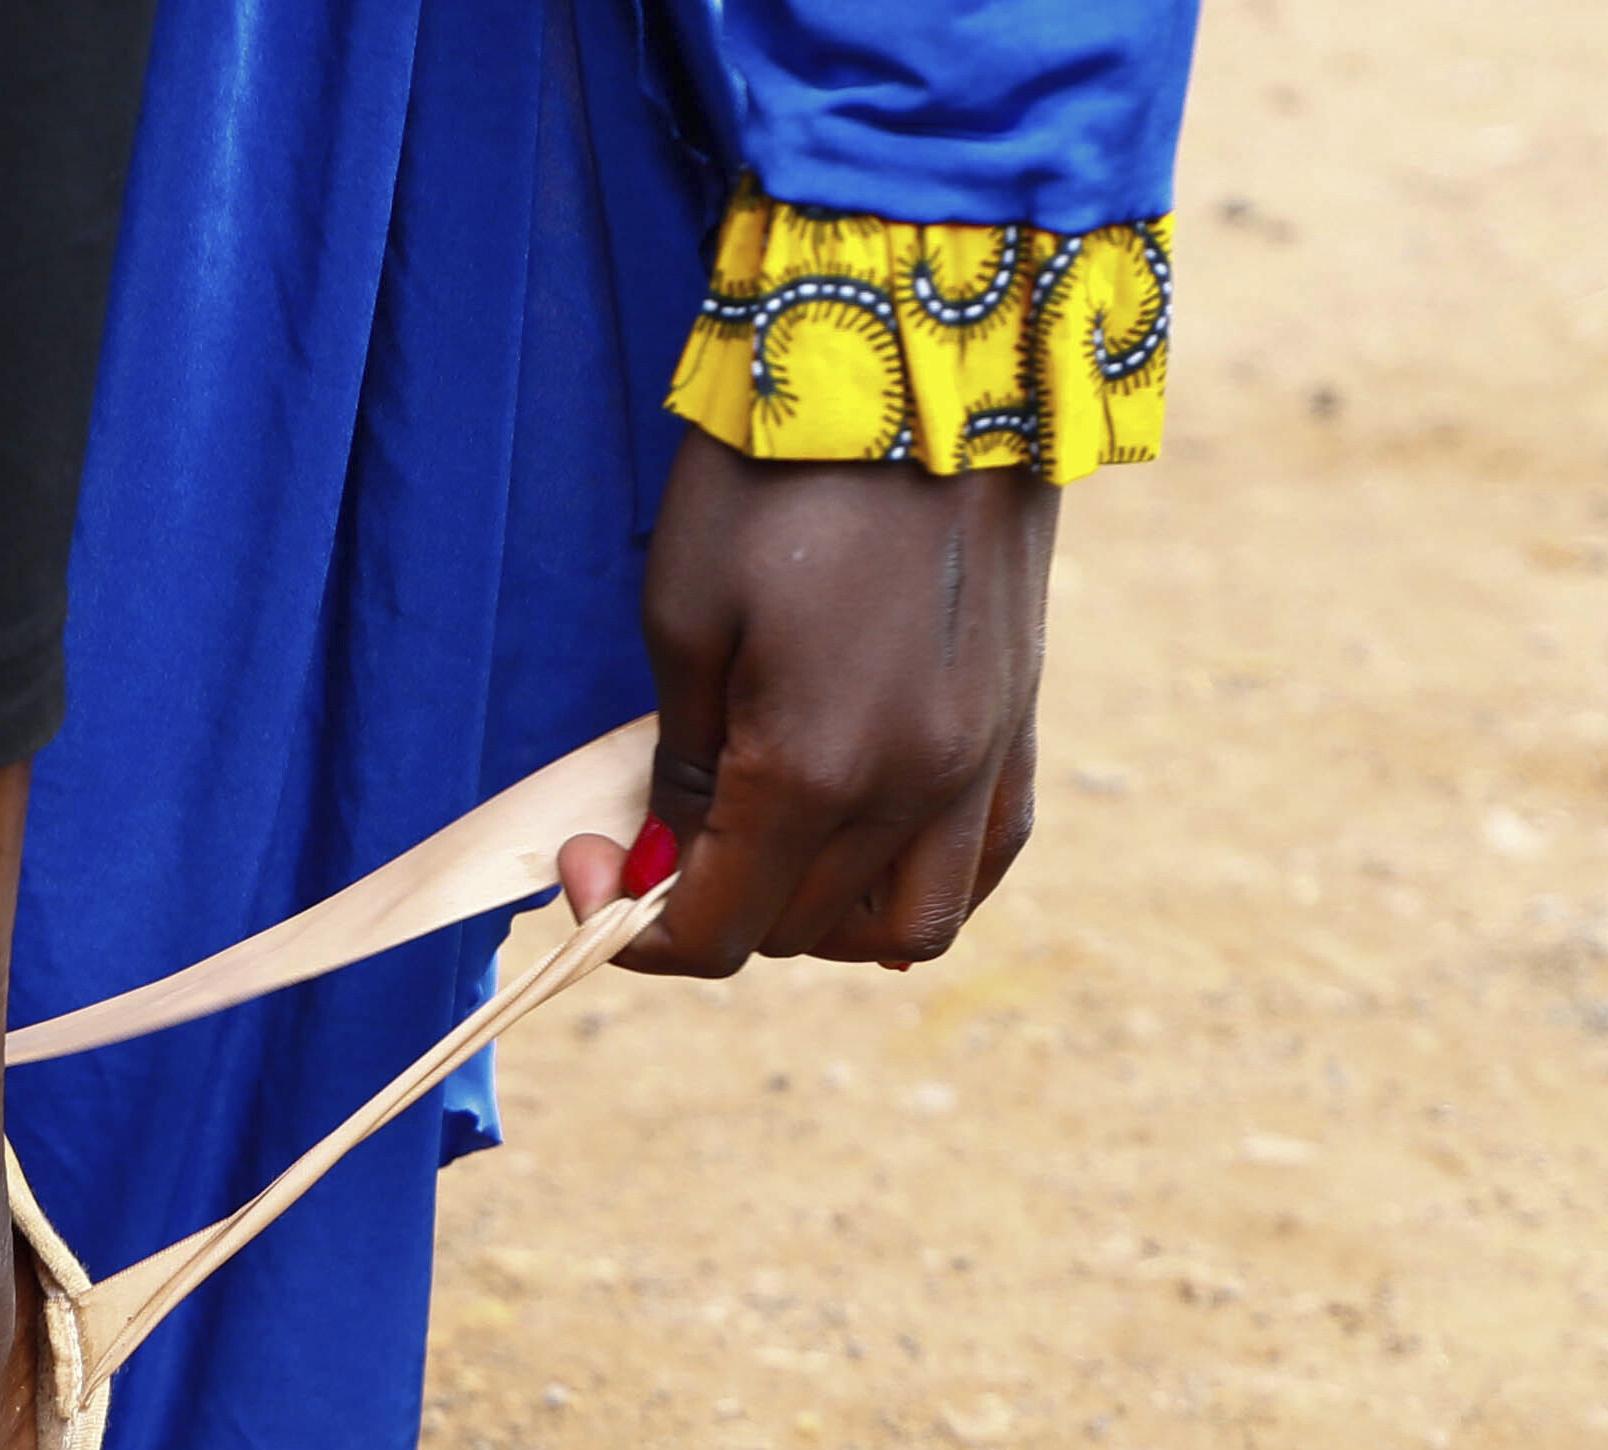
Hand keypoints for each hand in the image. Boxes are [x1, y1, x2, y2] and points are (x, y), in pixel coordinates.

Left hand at [554, 428, 1059, 973]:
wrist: (928, 358)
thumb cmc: (781, 475)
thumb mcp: (685, 621)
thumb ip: (682, 769)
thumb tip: (667, 862)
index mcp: (815, 771)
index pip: (719, 932)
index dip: (633, 929)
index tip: (587, 865)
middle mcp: (915, 791)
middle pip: (796, 932)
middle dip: (711, 908)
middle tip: (651, 836)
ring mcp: (983, 765)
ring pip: (903, 930)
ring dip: (815, 918)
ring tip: (758, 853)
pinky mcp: (1020, 727)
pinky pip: (979, 863)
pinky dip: (912, 883)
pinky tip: (858, 847)